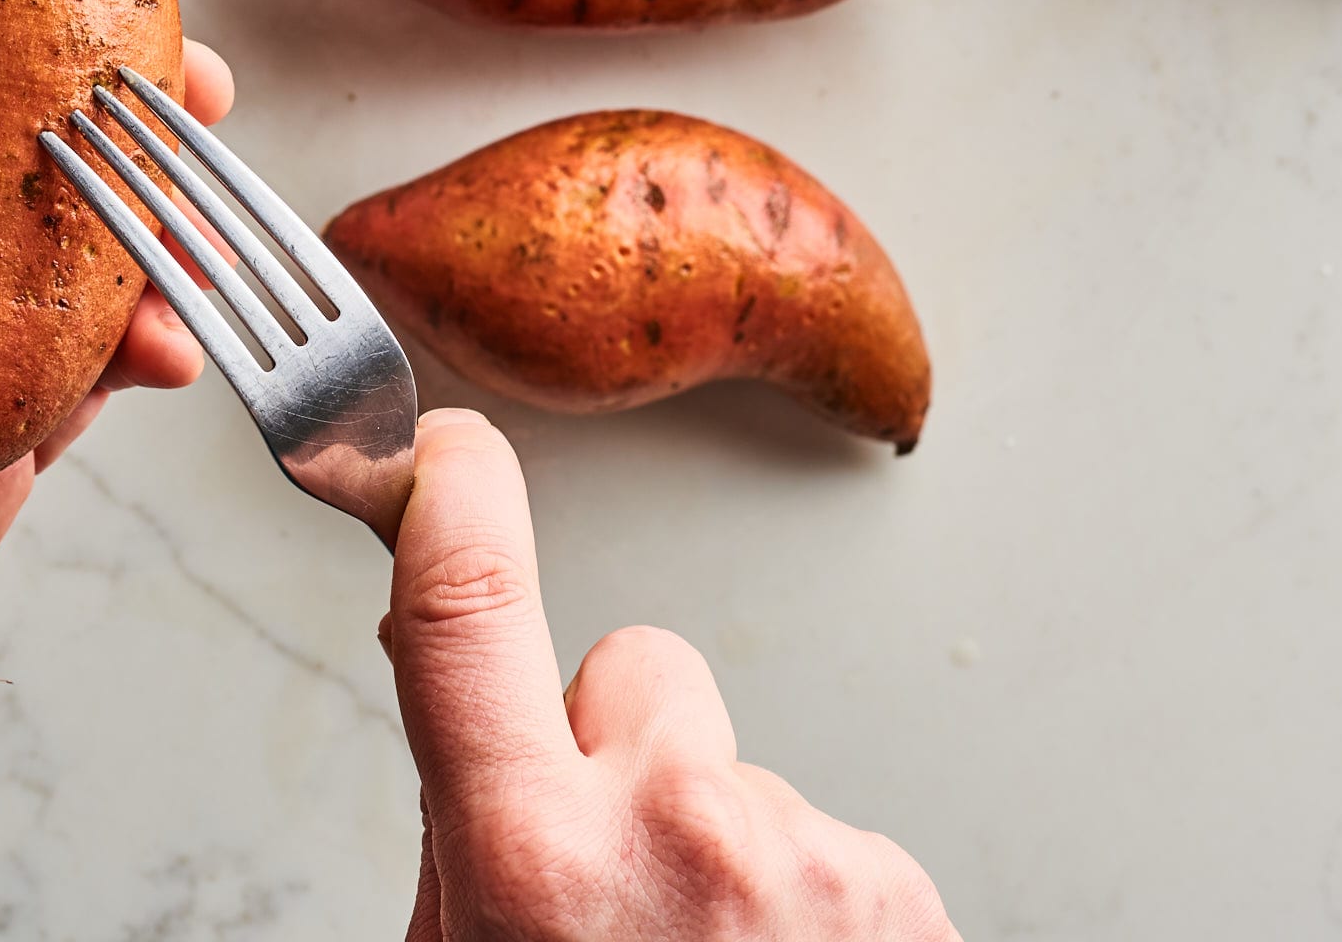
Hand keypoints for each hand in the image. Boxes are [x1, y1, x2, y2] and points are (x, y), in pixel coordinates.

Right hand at [386, 409, 957, 940]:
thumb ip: (466, 823)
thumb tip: (446, 663)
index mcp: (530, 857)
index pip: (466, 606)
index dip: (450, 493)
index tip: (443, 445)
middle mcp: (672, 828)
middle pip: (637, 670)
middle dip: (618, 744)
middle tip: (613, 878)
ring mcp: (800, 854)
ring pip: (735, 765)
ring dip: (719, 843)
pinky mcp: (898, 891)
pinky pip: (821, 834)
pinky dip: (800, 901)